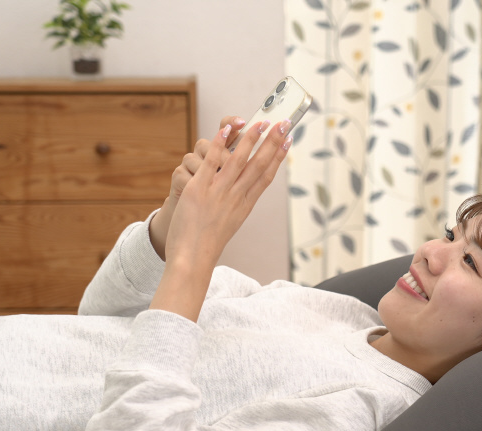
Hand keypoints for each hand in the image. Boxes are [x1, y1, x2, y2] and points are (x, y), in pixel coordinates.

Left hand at [149, 118, 292, 321]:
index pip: (266, 176)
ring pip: (239, 161)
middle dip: (273, 142)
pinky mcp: (200, 190)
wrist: (193, 257)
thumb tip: (243, 189)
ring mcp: (219, 193)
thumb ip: (236, 202)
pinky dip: (221, 144)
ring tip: (261, 122)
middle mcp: (236, 197)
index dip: (279, 157)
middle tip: (285, 123)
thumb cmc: (208, 242)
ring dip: (251, 139)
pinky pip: (212, 162)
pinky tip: (227, 129)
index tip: (288, 141)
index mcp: (245, 205)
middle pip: (259, 165)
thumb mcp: (229, 221)